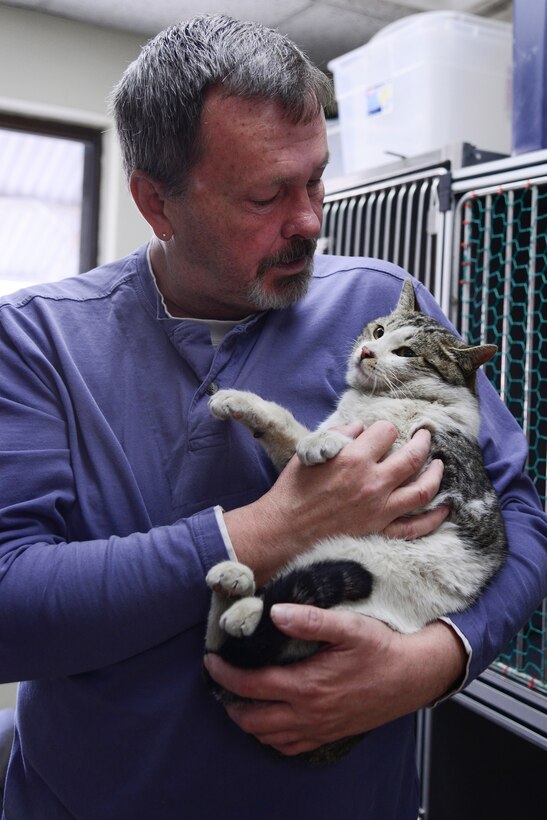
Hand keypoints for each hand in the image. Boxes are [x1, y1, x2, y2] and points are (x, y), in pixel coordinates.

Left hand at [204, 606, 465, 756]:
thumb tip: (275, 613)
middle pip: (251, 718)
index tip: (211, 660)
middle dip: (228, 701)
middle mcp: (309, 714)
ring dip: (246, 719)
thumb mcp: (348, 626)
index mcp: (308, 685)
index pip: (251, 686)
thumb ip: (310, 620)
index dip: (225, 674)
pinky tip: (268, 718)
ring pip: (266, 736)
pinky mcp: (328, 734)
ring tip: (237, 697)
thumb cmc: (381, 649)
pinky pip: (288, 746)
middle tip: (219, 680)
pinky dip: (269, 736)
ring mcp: (318, 728)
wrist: (413, 677)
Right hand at [225, 421, 445, 583]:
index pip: (385, 432)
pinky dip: (435, 517)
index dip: (385, 429)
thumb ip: (338, 436)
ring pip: (423, 489)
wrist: (283, 530)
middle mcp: (373, 483)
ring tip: (439, 465)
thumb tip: (359, 429)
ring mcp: (380, 510)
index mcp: (354, 459)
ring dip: (436, 474)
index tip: (382, 433)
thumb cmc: (293, 490)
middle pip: (412, 456)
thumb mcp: (311, 453)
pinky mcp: (380, 531)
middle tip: (425, 436)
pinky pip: (417, 526)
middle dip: (423, 442)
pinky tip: (445, 507)